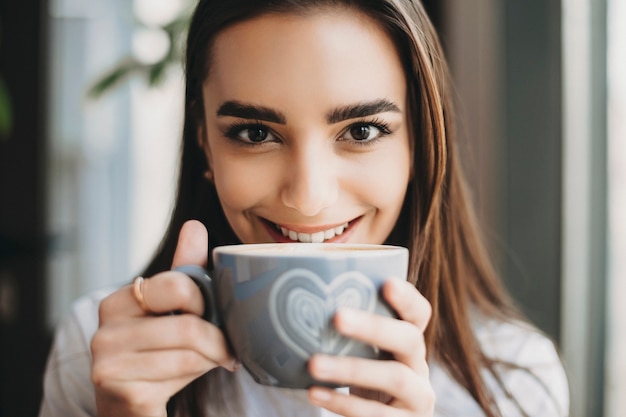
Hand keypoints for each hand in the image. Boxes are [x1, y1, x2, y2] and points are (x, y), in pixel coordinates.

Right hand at [90, 220, 237, 416]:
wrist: (129, 407)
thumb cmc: (155, 354)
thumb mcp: (169, 310)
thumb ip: (183, 270)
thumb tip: (194, 226)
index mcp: (117, 302)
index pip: (176, 285)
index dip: (203, 300)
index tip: (209, 312)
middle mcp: (105, 331)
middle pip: (188, 324)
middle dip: (216, 337)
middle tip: (227, 345)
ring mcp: (109, 363)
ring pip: (190, 351)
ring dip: (212, 358)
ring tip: (216, 359)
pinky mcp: (121, 390)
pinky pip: (181, 374)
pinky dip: (200, 373)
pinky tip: (200, 374)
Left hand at [307, 278, 434, 416]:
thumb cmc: (364, 376)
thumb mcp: (364, 351)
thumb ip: (347, 328)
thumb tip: (293, 289)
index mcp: (410, 340)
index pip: (419, 313)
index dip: (407, 297)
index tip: (385, 282)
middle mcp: (419, 365)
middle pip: (408, 338)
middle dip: (374, 327)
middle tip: (338, 317)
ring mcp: (417, 396)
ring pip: (394, 377)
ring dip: (352, 369)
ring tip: (313, 364)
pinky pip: (376, 413)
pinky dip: (342, 403)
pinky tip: (314, 393)